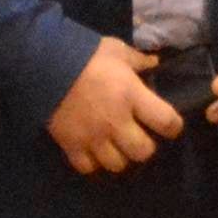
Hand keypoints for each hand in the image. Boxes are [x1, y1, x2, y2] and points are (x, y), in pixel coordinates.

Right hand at [49, 34, 189, 173]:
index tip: (170, 126)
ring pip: (117, 164)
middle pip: (143, 152)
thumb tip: (156, 63)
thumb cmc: (85, 54)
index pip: (166, 122)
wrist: (44, 64)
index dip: (173, 127)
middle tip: (139, 136)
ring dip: (120, 156)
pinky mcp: (71, 145)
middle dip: (145, 146)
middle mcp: (116, 121)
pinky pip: (88, 167)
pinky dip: (93, 162)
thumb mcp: (116, 50)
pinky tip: (94, 150)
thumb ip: (138, 60)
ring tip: (116, 145)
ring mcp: (93, 137)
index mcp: (131, 95)